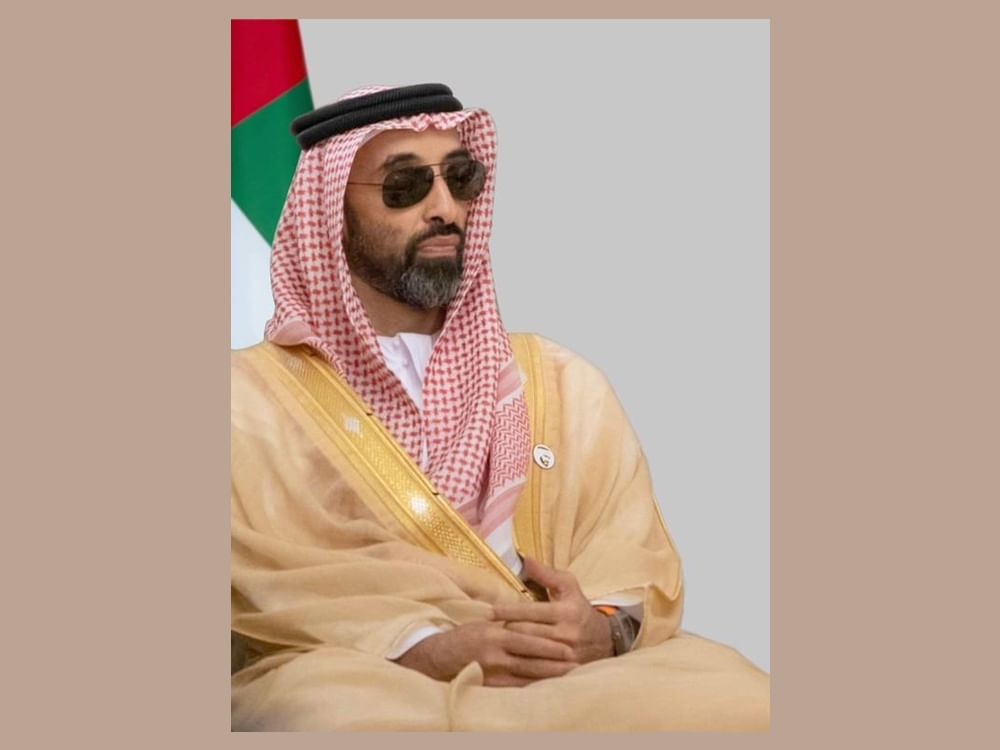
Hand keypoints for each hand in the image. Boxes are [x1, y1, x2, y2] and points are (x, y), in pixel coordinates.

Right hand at [393, 619, 577, 686]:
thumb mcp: (484, 621)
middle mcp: (494, 654)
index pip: (527, 640)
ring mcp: (492, 672)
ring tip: (568, 676)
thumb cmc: (464, 635)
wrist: (437, 656)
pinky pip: (515, 688)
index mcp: (494, 634)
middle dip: (555, 663)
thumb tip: (530, 616)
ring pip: (526, 676)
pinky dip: (533, 687)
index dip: (549, 645)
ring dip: (548, 676)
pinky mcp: (489, 685)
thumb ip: (507, 621)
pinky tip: (546, 687)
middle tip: (576, 663)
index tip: (568, 647)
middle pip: (531, 660)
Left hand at [493, 557, 613, 664]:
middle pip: (525, 633)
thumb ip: (546, 573)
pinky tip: (506, 661)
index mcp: (566, 612)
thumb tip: (525, 559)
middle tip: (488, 628)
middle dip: (506, 629)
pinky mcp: (564, 672)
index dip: (507, 610)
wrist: (606, 640)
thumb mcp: (568, 586)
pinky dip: (519, 665)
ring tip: (493, 642)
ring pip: (528, 653)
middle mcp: (567, 634)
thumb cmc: (579, 608)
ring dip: (509, 647)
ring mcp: (566, 656)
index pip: (530, 611)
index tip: (489, 611)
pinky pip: (536, 670)